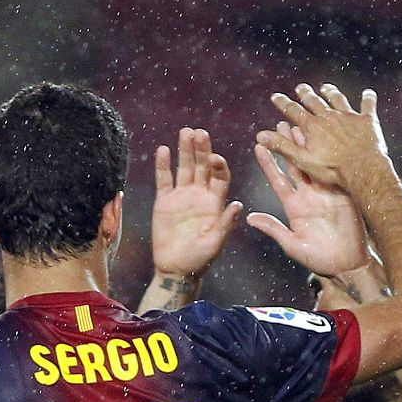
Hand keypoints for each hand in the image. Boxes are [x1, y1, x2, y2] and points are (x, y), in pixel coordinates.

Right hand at [150, 128, 242, 278]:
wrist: (176, 269)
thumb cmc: (200, 259)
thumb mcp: (216, 243)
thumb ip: (225, 224)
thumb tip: (237, 205)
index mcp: (216, 202)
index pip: (220, 177)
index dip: (218, 165)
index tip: (214, 157)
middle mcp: (200, 195)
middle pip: (203, 166)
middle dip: (202, 149)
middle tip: (200, 132)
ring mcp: (182, 196)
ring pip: (184, 168)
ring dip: (185, 150)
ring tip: (185, 132)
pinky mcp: (164, 202)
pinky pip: (164, 180)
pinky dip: (163, 165)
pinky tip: (163, 150)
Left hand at [245, 121, 368, 276]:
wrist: (346, 265)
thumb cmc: (317, 260)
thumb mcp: (292, 244)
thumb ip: (273, 229)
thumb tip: (249, 218)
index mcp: (294, 207)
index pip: (278, 180)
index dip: (269, 163)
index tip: (259, 146)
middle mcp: (309, 196)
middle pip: (296, 166)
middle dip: (288, 145)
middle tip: (280, 123)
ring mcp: (327, 193)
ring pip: (315, 164)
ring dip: (308, 145)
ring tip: (300, 124)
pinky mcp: (343, 194)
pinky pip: (335, 172)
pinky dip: (330, 156)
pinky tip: (325, 139)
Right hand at [257, 84, 386, 188]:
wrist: (362, 169)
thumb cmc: (331, 169)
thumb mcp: (302, 160)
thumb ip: (282, 146)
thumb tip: (261, 136)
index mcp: (312, 126)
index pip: (294, 111)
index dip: (283, 103)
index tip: (276, 97)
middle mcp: (329, 116)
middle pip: (315, 102)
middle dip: (306, 94)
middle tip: (301, 88)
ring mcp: (349, 117)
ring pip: (338, 99)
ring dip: (331, 92)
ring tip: (326, 88)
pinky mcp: (366, 121)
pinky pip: (367, 105)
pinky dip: (368, 98)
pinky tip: (368, 93)